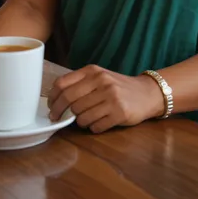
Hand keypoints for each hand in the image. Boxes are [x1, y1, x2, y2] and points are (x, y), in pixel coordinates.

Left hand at [48, 65, 163, 133]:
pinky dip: (94, 127)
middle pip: (69, 100)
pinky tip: (100, 122)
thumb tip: (55, 100)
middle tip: (58, 118)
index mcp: (93, 71)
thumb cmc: (118, 87)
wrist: (147, 93)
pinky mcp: (119, 112)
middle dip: (60, 112)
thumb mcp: (100, 77)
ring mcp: (111, 97)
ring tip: (88, 118)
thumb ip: (80, 84)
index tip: (51, 106)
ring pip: (81, 116)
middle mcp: (101, 81)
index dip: (52, 98)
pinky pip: (95, 126)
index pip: (62, 83)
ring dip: (80, 121)